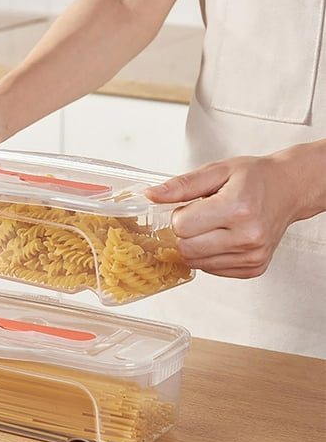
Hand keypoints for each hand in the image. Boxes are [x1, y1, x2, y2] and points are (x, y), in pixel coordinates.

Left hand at [145, 154, 300, 278]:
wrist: (289, 189)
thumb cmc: (255, 178)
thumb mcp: (216, 171)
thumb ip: (181, 185)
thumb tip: (152, 195)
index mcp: (238, 207)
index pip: (181, 226)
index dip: (180, 215)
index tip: (195, 205)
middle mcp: (248, 235)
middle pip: (186, 248)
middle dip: (185, 232)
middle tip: (203, 216)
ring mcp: (252, 256)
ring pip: (196, 263)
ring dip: (196, 246)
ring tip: (215, 225)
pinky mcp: (253, 268)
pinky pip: (211, 270)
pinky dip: (210, 255)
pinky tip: (224, 238)